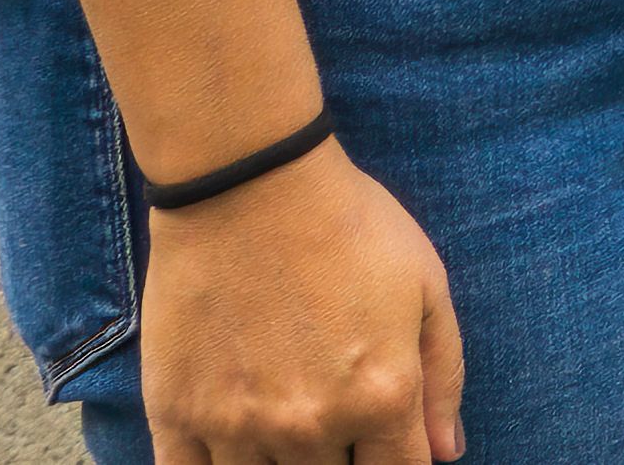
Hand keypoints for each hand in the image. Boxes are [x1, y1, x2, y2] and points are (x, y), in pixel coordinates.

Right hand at [139, 140, 460, 463]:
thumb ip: (442, 377)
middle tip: (334, 407)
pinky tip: (235, 441)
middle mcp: (310, 428)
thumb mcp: (427, 286)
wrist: (249, 186)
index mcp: (381, 398)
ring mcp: (238, 429)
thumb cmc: (348, 226)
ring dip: (284, 463)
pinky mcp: (177, 418)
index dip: (399, 461)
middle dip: (345, 455)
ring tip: (288, 415)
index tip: (387, 441)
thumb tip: (446, 453)